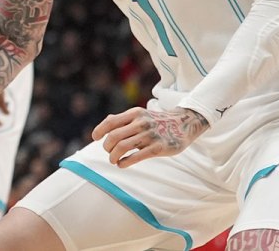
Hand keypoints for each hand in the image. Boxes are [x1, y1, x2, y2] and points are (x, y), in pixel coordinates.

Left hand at [92, 107, 208, 167]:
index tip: (95, 138)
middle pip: (114, 136)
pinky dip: (124, 163)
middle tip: (108, 152)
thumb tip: (103, 126)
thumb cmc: (156, 122)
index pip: (111, 121)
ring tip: (114, 160)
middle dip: (107, 147)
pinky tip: (122, 164)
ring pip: (122, 147)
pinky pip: (135, 157)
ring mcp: (150, 135)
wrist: (183, 124)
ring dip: (113, 156)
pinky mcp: (158, 148)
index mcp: (135, 113)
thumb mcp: (140, 115)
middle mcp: (141, 123)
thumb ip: (123, 120)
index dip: (99, 130)